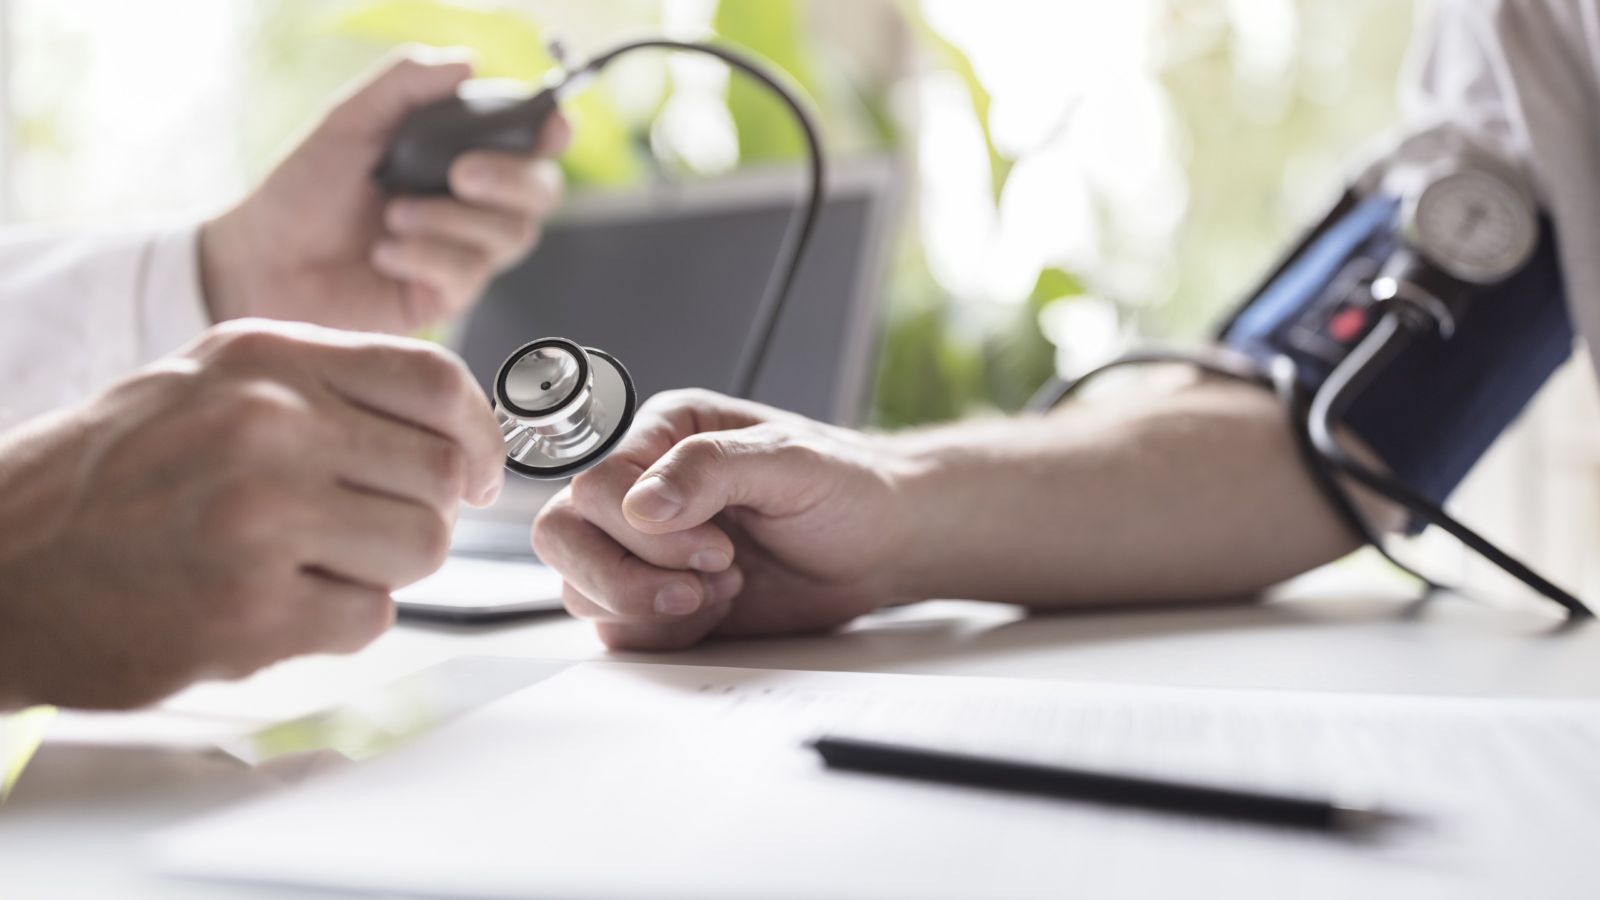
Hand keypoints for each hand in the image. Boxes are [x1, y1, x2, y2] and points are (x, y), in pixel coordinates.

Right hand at [0, 320, 504, 709]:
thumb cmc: (115, 476)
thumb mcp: (214, 385)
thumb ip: (328, 389)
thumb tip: (456, 425)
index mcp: (267, 359)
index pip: (438, 383)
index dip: (481, 436)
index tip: (477, 471)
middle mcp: (269, 426)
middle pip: (442, 477)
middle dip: (425, 513)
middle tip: (370, 528)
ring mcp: (260, 518)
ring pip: (422, 549)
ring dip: (383, 568)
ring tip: (309, 563)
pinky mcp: (251, 610)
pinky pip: (371, 617)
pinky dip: (339, 620)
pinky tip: (272, 602)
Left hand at [200, 51, 571, 334]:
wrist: (261, 260)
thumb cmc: (303, 190)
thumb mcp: (351, 120)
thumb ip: (406, 84)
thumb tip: (469, 62)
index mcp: (458, 155)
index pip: (530, 144)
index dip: (552, 132)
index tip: (551, 125)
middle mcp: (471, 205)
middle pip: (541, 194)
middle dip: (510, 179)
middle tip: (459, 172)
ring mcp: (463, 253)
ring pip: (510, 236)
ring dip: (451, 221)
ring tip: (392, 216)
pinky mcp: (445, 297)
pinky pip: (468, 275)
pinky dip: (426, 256)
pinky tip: (384, 254)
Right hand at [533, 390, 918, 650]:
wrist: (881, 544)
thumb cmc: (847, 487)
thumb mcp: (791, 461)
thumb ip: (713, 471)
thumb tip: (642, 505)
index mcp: (663, 435)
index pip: (595, 485)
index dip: (643, 531)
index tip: (718, 548)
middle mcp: (641, 488)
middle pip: (562, 536)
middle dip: (625, 576)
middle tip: (702, 586)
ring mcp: (644, 548)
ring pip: (581, 588)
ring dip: (651, 606)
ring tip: (725, 590)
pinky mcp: (659, 598)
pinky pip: (618, 629)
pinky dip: (664, 633)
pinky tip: (719, 610)